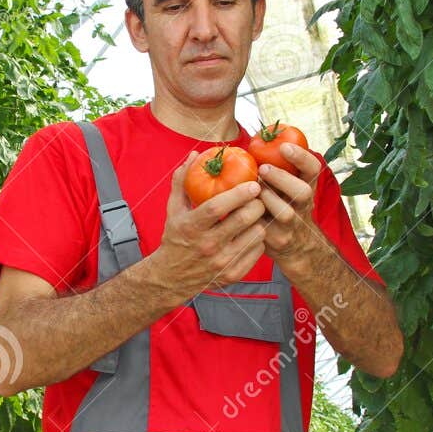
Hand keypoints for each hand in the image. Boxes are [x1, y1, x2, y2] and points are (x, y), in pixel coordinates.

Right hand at [149, 151, 267, 298]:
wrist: (172, 277)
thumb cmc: (175, 237)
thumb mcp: (173, 209)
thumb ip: (182, 181)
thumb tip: (195, 155)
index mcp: (192, 226)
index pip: (217, 207)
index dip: (238, 193)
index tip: (253, 183)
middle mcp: (207, 245)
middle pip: (242, 220)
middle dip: (257, 204)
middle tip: (260, 196)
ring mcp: (221, 262)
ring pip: (255, 236)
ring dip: (260, 221)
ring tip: (257, 214)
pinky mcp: (232, 274)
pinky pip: (257, 252)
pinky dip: (259, 239)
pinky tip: (253, 232)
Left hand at [256, 142, 322, 262]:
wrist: (294, 244)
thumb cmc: (281, 203)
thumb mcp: (285, 185)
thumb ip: (277, 167)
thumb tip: (254, 140)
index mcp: (306, 186)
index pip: (313, 169)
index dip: (301, 157)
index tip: (284, 146)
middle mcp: (304, 205)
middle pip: (303, 192)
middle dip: (282, 178)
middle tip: (263, 168)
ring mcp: (292, 225)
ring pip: (285, 213)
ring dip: (267, 199)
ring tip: (251, 191)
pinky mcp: (278, 241)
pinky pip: (264, 229)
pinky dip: (251, 217)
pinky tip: (239, 208)